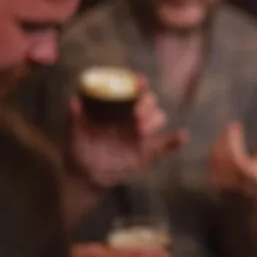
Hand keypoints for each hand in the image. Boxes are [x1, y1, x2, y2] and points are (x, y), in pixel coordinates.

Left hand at [71, 78, 187, 187]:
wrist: (87, 175)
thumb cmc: (82, 149)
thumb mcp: (75, 134)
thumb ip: (75, 119)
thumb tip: (74, 101)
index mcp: (119, 110)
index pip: (134, 92)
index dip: (140, 84)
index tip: (140, 81)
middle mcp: (133, 119)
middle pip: (150, 103)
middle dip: (147, 105)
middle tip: (136, 114)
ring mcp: (142, 135)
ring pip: (158, 119)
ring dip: (154, 121)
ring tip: (142, 130)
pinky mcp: (148, 152)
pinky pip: (166, 144)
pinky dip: (176, 140)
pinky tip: (182, 136)